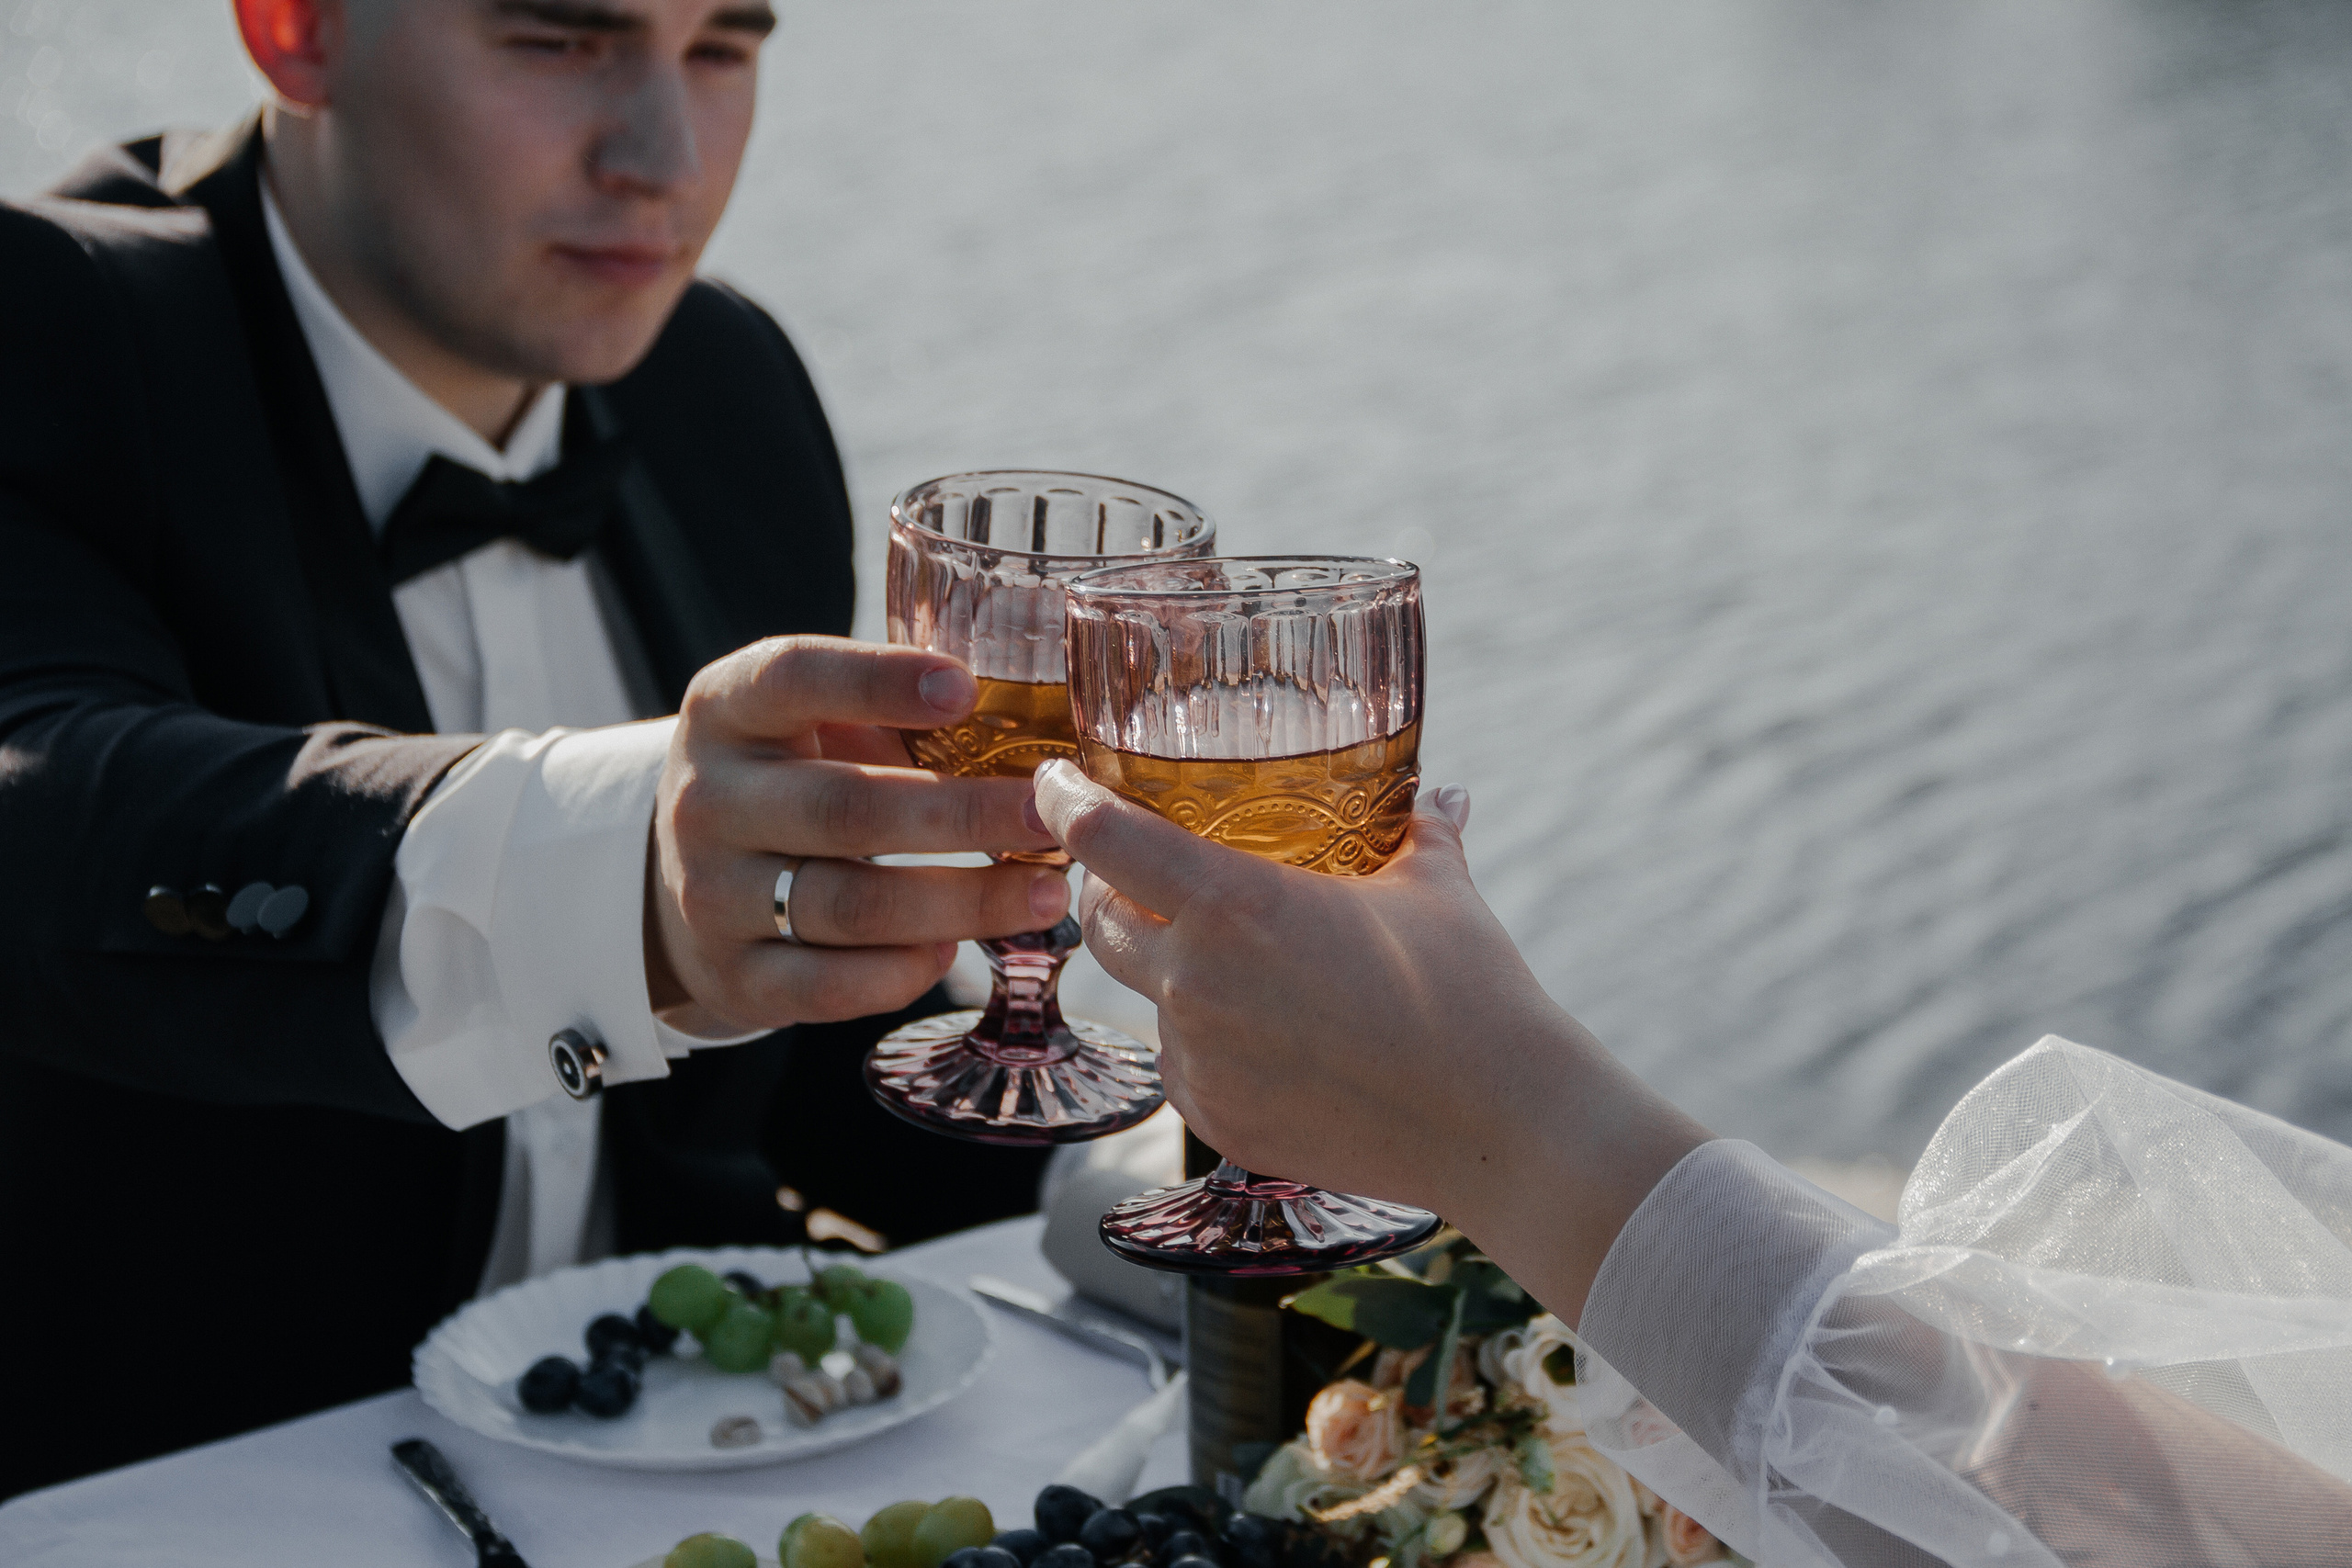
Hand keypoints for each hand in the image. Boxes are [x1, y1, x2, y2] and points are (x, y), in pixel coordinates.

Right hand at [645, 637, 1067, 1032]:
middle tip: (1047, 816)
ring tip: (1044, 894)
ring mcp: (712, 895)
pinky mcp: (734, 977)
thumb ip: (892, 718)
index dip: (877, 680)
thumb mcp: (811, 726)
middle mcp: (705, 800)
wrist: (681, 881)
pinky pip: (830, 985)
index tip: (966, 688)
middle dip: (960, 815)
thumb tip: (1032, 736)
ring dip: (962, 902)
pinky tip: (950, 949)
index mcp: (726, 711)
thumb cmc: (787, 781)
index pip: (792, 677)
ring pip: (851, 904)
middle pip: (844, 809)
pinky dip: (903, 971)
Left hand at [1034, 758, 1709, 1320]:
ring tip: (1242, 963)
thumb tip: (1441, 796)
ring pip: (1147, 998)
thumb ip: (1420, 832)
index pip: (1101, 839)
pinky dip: (1208, 1042)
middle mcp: (1194, 982)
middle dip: (1108, 890)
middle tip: (1143, 871)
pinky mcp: (1218, 1122)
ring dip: (1169, 973)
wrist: (1501, 1125)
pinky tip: (1274, 1036)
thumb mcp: (1437, 890)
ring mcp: (1199, 1061)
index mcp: (1232, 905)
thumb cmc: (1472, 994)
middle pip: (1100, 921)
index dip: (1065, 802)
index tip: (1058, 783)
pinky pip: (1185, 1065)